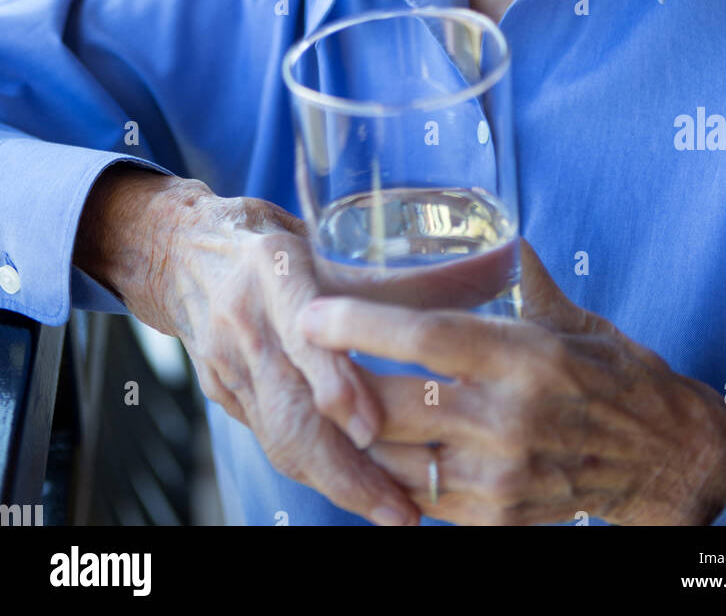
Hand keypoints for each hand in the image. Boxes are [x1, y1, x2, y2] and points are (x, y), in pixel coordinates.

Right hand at [74, 168, 418, 525]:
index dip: (333, 378)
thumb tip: (509, 263)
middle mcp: (242, 316)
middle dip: (345, 466)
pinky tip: (358, 490)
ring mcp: (224, 361)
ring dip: (337, 481)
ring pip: (280, 435)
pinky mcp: (219, 394)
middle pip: (289, 405)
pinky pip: (272, 441)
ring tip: (394, 510)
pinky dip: (316, 470)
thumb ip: (416, 273)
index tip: (371, 423)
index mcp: (272, 265)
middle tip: (401, 505)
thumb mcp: (339, 245)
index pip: (301, 329)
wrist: (185, 253)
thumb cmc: (278, 247)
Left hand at [297, 239, 725, 525]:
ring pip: (391, 458)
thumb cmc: (617, 376)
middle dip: (336, 384)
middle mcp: (507, 421)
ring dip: (352, 432)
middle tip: (302, 356)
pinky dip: (386, 472)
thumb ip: (523, 277)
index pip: (425, 336)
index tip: (312, 312)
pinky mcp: (495, 519)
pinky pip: (416, 499)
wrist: (664, 460)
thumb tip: (494, 231)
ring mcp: (498, 478)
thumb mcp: (574, 319)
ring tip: (327, 399)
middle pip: (390, 404)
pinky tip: (373, 444)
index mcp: (525, 358)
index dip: (359, 325)